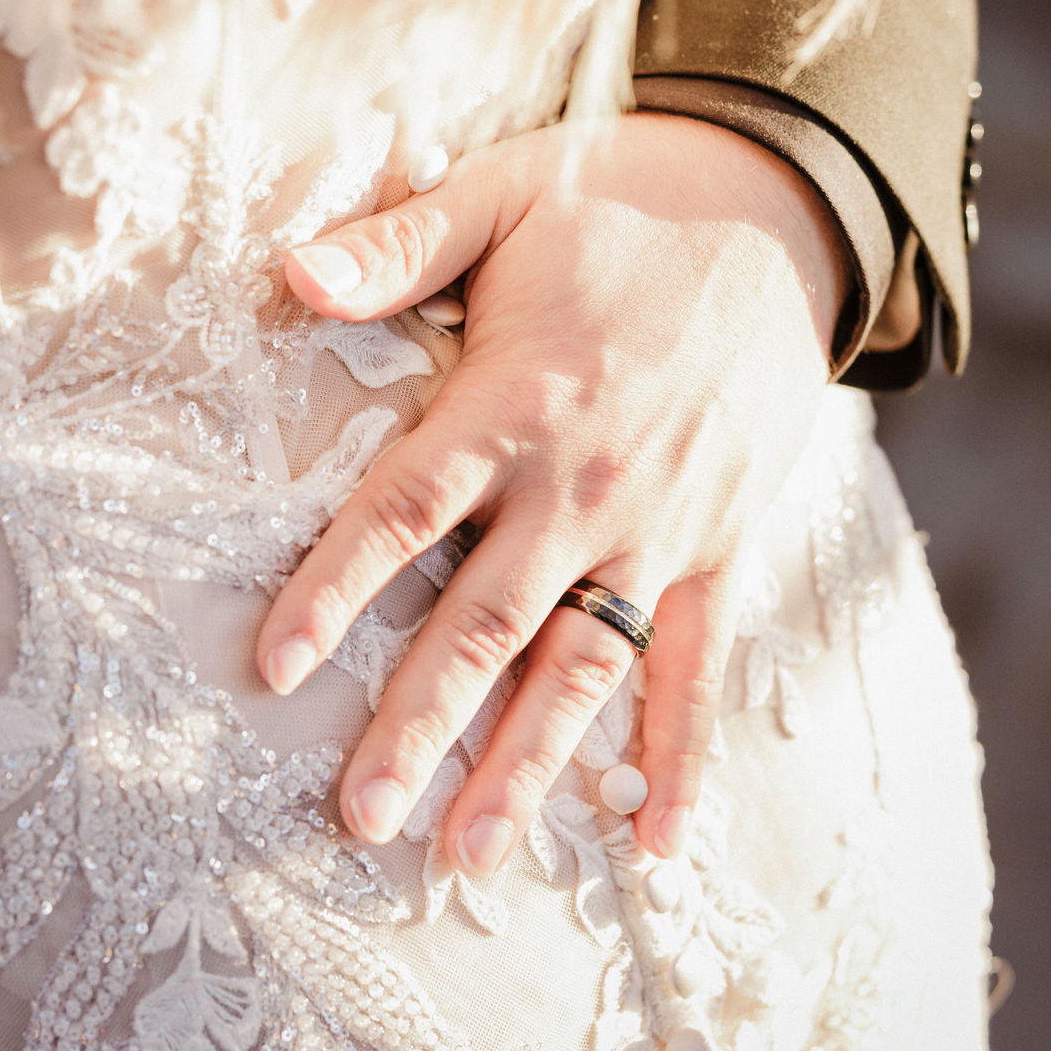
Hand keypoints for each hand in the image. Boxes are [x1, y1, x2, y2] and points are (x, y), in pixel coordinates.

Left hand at [255, 112, 846, 871]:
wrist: (776, 214)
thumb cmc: (616, 203)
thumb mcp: (499, 196)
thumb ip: (396, 244)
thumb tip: (284, 273)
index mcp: (516, 402)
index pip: (406, 512)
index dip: (335, 589)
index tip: (273, 669)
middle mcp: (585, 484)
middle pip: (486, 621)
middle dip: (420, 722)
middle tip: (359, 813)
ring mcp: (661, 528)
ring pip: (583, 667)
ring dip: (527, 765)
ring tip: (468, 855)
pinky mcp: (722, 548)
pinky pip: (701, 667)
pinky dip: (680, 754)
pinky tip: (660, 841)